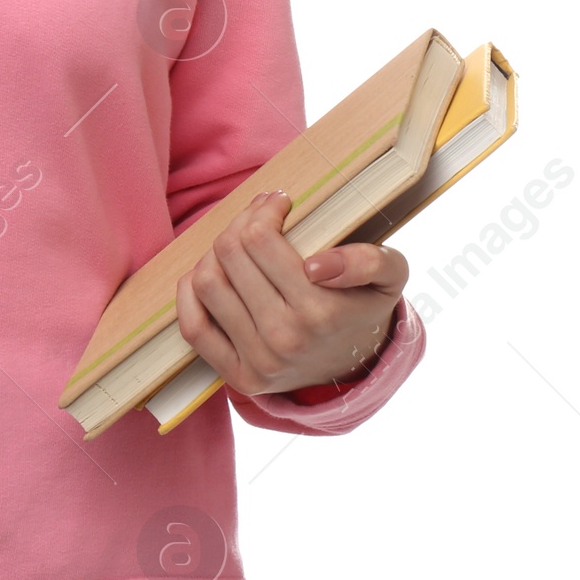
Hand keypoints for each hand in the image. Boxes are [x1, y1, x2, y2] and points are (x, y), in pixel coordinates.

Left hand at [175, 189, 407, 396]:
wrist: (357, 367)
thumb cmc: (363, 306)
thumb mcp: (389, 276)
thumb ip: (369, 261)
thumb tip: (316, 265)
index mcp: (320, 311)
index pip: (259, 238)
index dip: (265, 209)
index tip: (280, 203)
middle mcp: (285, 339)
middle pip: (230, 252)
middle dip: (242, 223)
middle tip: (259, 218)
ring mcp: (259, 361)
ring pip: (207, 281)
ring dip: (217, 252)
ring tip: (240, 246)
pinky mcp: (239, 376)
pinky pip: (194, 326)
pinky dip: (190, 292)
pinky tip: (214, 273)